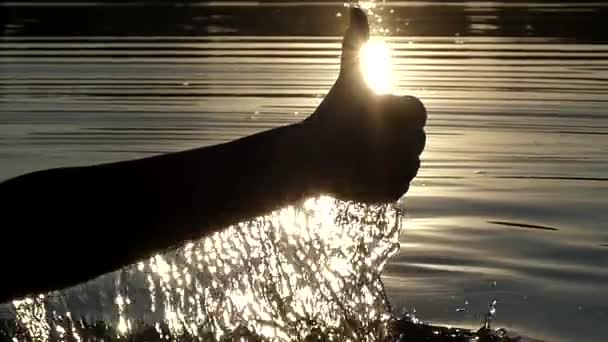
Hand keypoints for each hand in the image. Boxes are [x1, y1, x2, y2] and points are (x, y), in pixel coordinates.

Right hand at [304, 7, 426, 202]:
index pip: (415, 112)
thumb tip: (356, 8)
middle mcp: (412, 144)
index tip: (367, 117)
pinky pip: (397, 183)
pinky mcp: (395, 192)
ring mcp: (404, 170)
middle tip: (360, 137)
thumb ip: (358, 45)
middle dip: (390, 136)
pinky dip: (382, 180)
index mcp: (409, 114)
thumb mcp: (348, 78)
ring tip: (360, 155)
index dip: (389, 112)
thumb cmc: (331, 115)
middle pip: (412, 138)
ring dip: (388, 158)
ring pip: (406, 161)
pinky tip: (361, 172)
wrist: (308, 158)